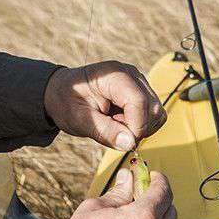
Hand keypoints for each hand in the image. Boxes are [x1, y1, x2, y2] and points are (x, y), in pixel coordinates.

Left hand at [44, 61, 166, 150]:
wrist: (61, 93)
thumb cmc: (66, 102)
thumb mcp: (78, 120)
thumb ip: (104, 131)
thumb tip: (130, 144)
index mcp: (113, 75)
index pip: (138, 101)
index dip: (135, 126)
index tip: (121, 140)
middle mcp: (131, 74)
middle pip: (153, 108)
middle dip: (137, 128)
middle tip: (111, 131)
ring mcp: (139, 82)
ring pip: (157, 112)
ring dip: (140, 127)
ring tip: (114, 125)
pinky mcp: (141, 91)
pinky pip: (153, 114)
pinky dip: (141, 125)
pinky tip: (120, 123)